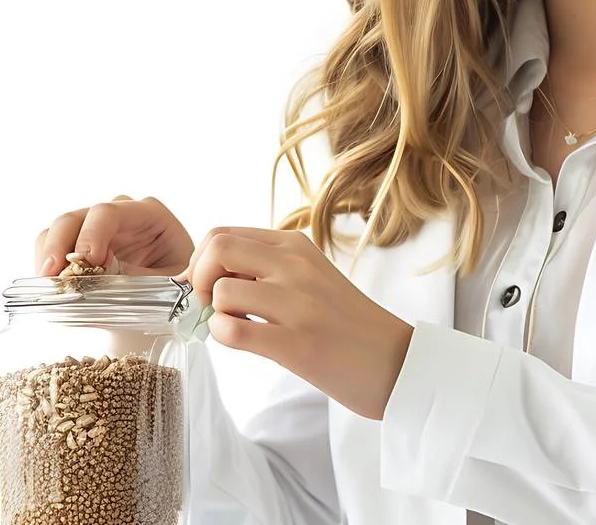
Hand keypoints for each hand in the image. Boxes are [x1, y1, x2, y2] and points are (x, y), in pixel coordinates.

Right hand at [34, 195, 195, 277]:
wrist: (176, 297)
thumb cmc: (179, 284)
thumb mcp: (168, 284)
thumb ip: (137, 279)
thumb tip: (100, 278)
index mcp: (147, 214)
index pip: (109, 213)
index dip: (92, 235)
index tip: (86, 262)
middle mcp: (117, 214)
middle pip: (75, 218)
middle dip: (59, 246)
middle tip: (52, 276)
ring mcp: (94, 228)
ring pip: (57, 231)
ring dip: (47, 258)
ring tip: (49, 288)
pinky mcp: (78, 246)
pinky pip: (51, 247)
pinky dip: (46, 267)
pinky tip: (52, 289)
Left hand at [176, 227, 415, 420]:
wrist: (396, 363)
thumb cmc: (347, 324)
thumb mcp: (310, 277)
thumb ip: (266, 268)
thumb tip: (210, 275)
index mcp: (296, 246)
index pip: (222, 234)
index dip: (199, 261)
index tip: (204, 287)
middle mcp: (296, 266)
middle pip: (216, 248)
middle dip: (199, 279)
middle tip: (213, 306)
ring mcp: (298, 304)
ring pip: (222, 290)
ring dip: (215, 313)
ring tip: (237, 327)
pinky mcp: (298, 344)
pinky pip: (233, 330)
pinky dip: (223, 336)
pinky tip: (241, 342)